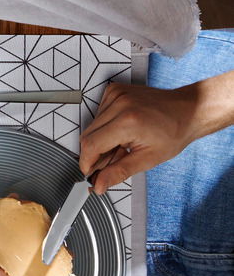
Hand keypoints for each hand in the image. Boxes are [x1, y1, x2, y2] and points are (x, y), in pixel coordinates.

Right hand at [79, 81, 208, 189]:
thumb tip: (100, 184)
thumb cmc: (174, 132)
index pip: (91, 145)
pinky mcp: (114, 90)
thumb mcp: (149, 159)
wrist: (188, 110)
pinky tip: (122, 131)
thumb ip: (119, 172)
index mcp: (128, 121)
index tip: (90, 173)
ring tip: (123, 145)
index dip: (87, 162)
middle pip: (88, 135)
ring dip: (101, 140)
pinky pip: (99, 114)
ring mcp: (115, 94)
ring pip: (92, 126)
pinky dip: (105, 127)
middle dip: (95, 154)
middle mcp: (119, 104)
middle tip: (109, 164)